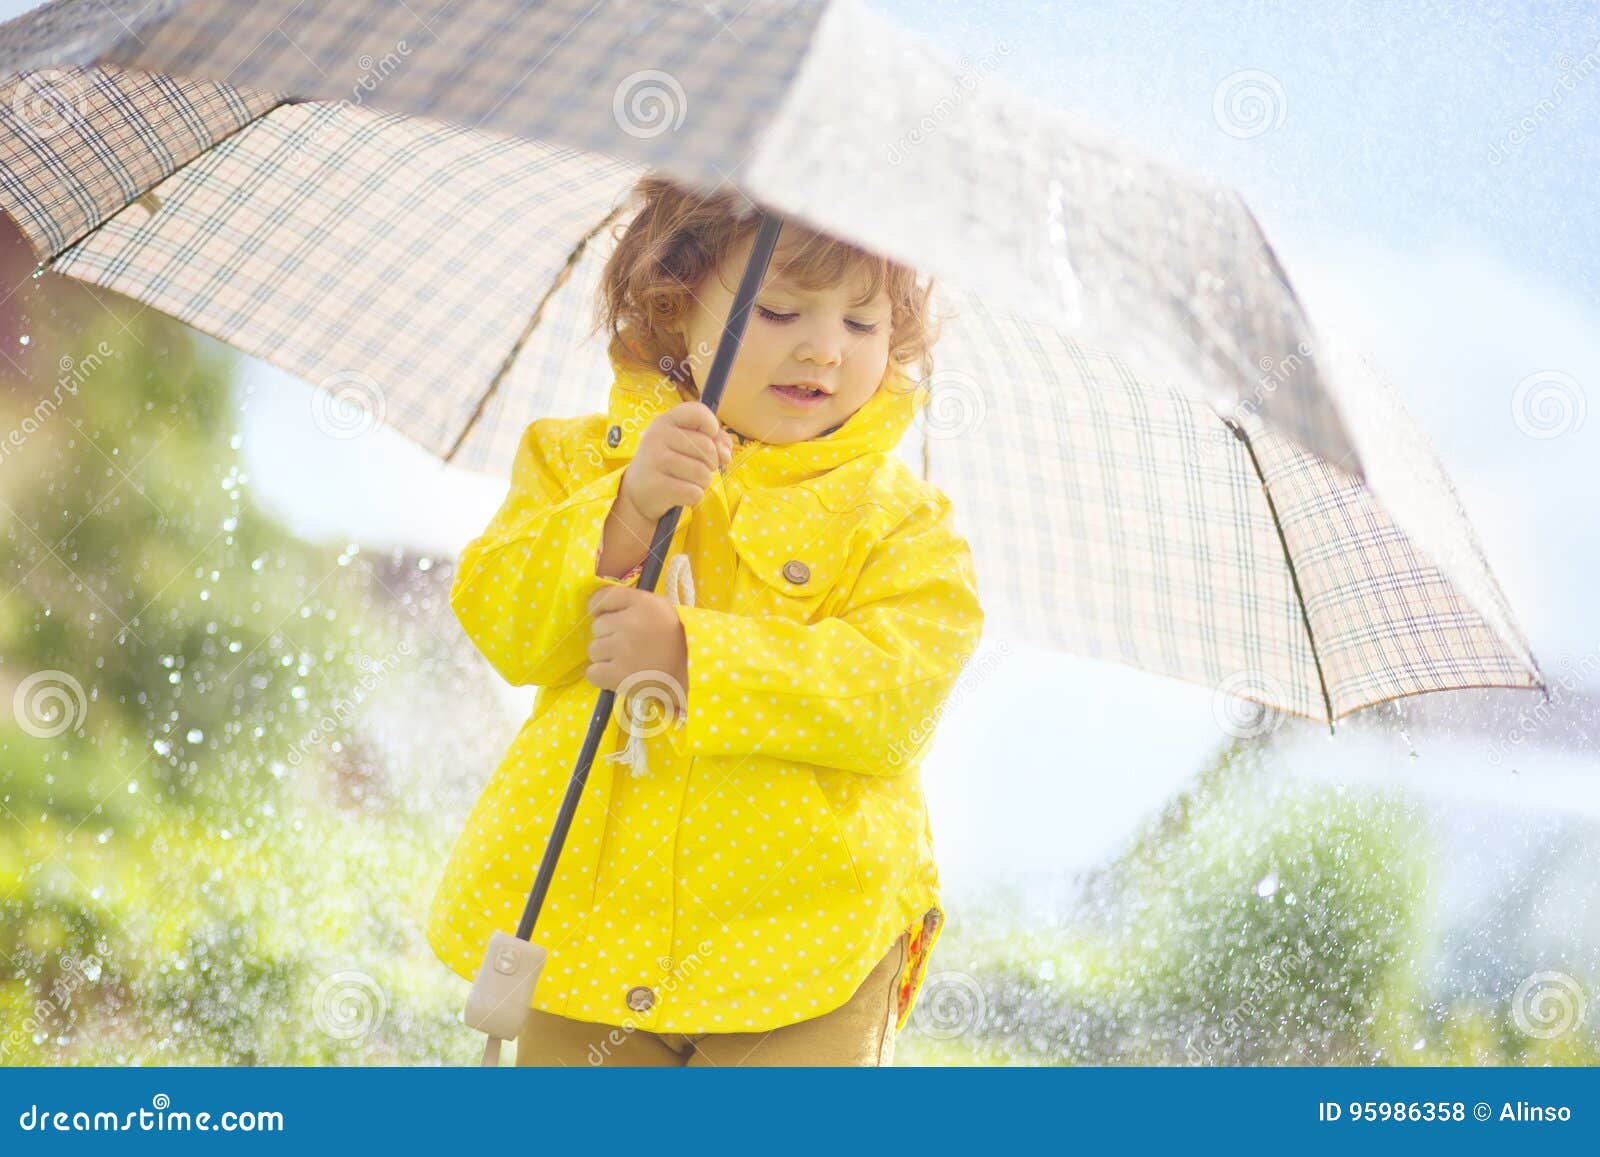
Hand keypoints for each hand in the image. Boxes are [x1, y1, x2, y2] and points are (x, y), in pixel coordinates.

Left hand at [584, 585, 689, 698]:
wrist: (688, 674)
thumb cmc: (673, 640)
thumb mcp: (660, 608)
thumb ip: (631, 603)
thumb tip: (598, 608)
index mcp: (642, 603)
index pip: (603, 598)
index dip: (599, 609)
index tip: (606, 617)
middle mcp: (630, 623)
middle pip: (597, 626)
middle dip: (608, 635)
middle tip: (628, 645)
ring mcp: (622, 649)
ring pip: (594, 650)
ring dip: (606, 657)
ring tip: (627, 661)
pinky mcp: (617, 675)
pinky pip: (592, 673)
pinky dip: (602, 676)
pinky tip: (618, 675)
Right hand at [618, 402, 732, 521]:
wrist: (638, 491)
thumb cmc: (670, 462)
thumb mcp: (687, 443)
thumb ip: (714, 440)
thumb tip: (725, 454)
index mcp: (666, 420)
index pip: (698, 412)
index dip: (712, 426)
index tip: (708, 438)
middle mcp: (657, 436)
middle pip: (708, 448)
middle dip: (711, 463)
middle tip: (696, 467)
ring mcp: (654, 461)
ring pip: (703, 473)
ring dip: (703, 482)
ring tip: (687, 480)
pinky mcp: (656, 487)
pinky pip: (694, 493)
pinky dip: (694, 496)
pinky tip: (680, 494)